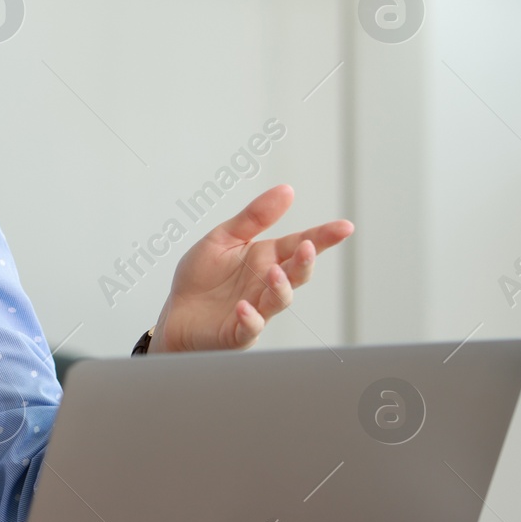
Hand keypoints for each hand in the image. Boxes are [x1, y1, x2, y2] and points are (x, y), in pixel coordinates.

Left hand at [150, 184, 351, 352]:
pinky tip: (243, 308)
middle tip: (307, 248)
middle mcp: (266, 283)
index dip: (323, 237)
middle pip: (296, 273)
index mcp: (266, 258)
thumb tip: (287, 190)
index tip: (344, 227)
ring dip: (280, 288)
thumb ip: (254, 217)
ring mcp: (257, 309)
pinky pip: (250, 327)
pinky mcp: (239, 331)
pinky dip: (250, 319)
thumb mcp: (224, 238)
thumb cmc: (201, 277)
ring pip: (278, 300)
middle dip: (304, 262)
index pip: (300, 244)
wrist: (176, 313)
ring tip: (273, 273)